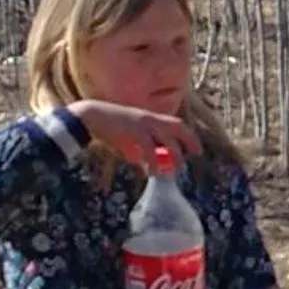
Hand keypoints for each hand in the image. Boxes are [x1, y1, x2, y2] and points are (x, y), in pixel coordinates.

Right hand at [68, 99, 200, 166]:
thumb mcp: (128, 140)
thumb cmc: (109, 128)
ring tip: (175, 170)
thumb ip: (138, 151)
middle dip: (189, 141)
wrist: (91, 116)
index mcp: (151, 118)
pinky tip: (152, 172)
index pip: (176, 124)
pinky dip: (153, 160)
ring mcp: (143, 123)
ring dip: (174, 155)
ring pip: (167, 139)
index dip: (189, 136)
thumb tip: (144, 166)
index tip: (196, 150)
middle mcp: (151, 118)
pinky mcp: (134, 129)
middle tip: (195, 155)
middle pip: (178, 127)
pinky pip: (149, 147)